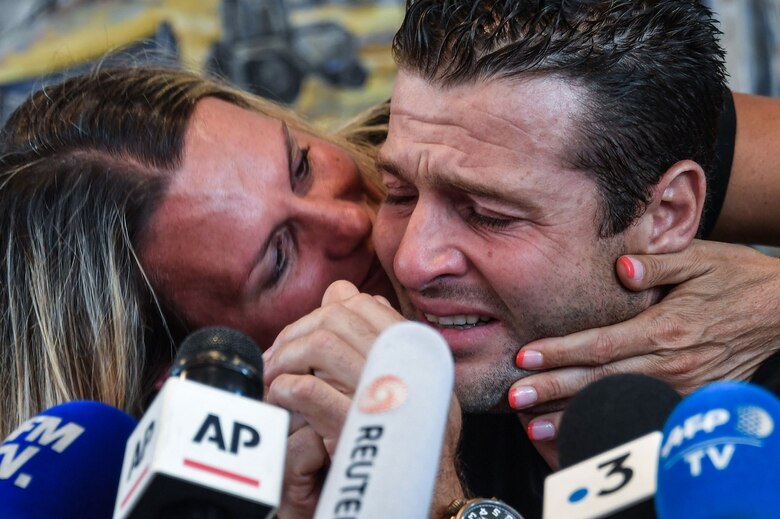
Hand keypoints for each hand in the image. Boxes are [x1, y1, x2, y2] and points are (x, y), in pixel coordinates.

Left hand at [265, 280, 403, 516]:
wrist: (432, 500)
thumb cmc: (413, 440)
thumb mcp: (407, 381)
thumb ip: (376, 336)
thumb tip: (341, 291)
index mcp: (418, 351)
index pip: (363, 305)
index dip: (322, 313)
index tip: (301, 337)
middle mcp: (406, 366)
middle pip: (336, 319)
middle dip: (296, 333)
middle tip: (276, 358)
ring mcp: (383, 394)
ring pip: (322, 346)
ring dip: (286, 358)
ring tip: (273, 379)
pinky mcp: (357, 427)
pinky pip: (310, 389)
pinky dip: (285, 388)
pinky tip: (279, 398)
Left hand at [510, 240, 779, 441]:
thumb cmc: (734, 278)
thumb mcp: (700, 258)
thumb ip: (657, 263)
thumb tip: (620, 268)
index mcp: (667, 327)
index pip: (601, 344)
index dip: (560, 352)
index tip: (524, 356)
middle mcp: (672, 362)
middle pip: (600, 380)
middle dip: (553, 390)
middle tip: (513, 398)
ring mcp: (683, 386)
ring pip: (618, 403)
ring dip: (574, 414)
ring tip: (534, 425)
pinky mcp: (691, 398)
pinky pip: (641, 413)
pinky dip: (609, 420)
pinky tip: (581, 428)